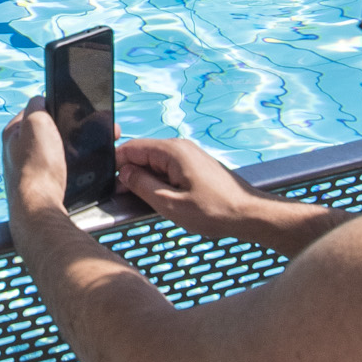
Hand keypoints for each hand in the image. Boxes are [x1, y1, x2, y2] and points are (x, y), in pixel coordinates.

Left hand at [0, 98, 69, 213]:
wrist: (39, 207)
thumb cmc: (37, 166)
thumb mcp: (38, 122)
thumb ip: (37, 106)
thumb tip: (40, 100)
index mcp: (12, 133)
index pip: (34, 110)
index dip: (53, 109)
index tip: (68, 114)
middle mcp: (15, 151)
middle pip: (45, 132)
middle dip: (63, 132)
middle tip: (78, 136)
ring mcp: (25, 169)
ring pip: (52, 151)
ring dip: (66, 150)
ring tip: (76, 154)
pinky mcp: (37, 185)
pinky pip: (55, 169)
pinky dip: (65, 168)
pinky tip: (71, 171)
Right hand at [113, 137, 267, 239]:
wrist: (249, 214)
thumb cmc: (214, 211)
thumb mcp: (170, 204)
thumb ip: (142, 186)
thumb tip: (123, 173)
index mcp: (172, 151)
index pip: (132, 148)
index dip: (117, 166)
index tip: (112, 186)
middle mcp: (180, 147)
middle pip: (143, 154)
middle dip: (131, 175)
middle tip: (129, 200)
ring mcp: (189, 155)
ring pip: (155, 163)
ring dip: (147, 181)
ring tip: (149, 203)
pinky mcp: (196, 165)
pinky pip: (169, 169)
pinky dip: (161, 182)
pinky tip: (165, 200)